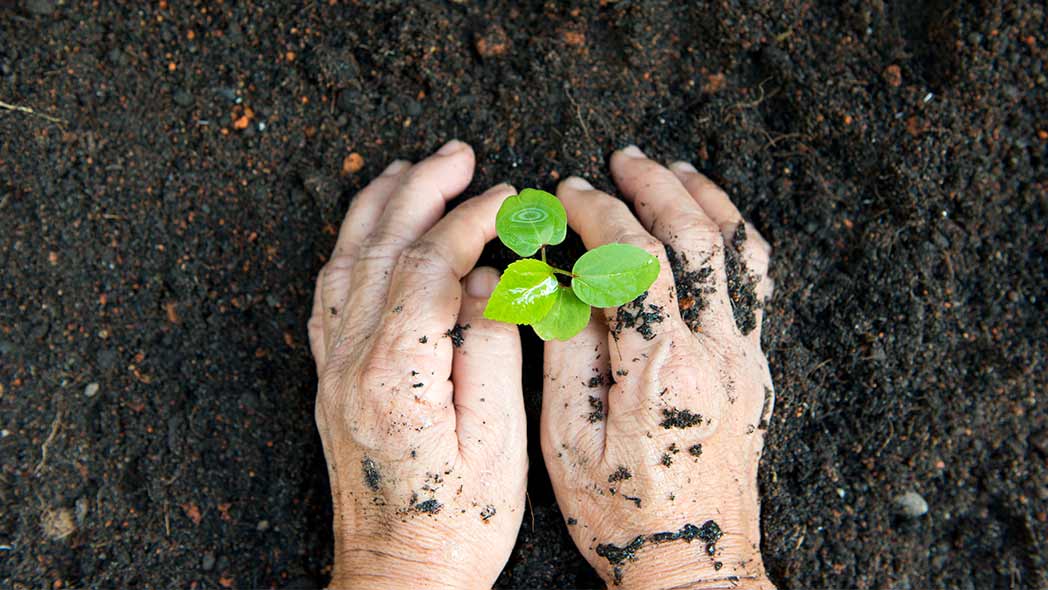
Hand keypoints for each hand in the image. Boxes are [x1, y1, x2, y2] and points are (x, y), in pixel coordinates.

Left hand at [308, 141, 527, 588]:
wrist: (397, 576)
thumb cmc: (458, 522)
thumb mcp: (498, 437)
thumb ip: (491, 346)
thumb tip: (492, 280)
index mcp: (398, 371)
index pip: (432, 265)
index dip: (472, 221)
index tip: (508, 196)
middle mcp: (352, 361)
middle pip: (381, 249)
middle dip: (421, 191)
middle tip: (458, 154)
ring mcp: (333, 370)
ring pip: (345, 264)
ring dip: (378, 209)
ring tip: (410, 170)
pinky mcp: (330, 381)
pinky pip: (327, 296)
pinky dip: (348, 251)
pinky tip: (367, 234)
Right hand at [541, 146, 775, 588]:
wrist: (694, 566)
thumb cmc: (624, 515)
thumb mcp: (569, 442)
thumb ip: (565, 354)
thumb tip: (556, 282)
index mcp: (660, 370)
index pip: (633, 260)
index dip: (598, 215)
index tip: (567, 193)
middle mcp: (715, 354)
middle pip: (695, 238)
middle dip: (654, 187)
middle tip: (621, 159)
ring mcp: (744, 359)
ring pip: (739, 251)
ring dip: (705, 200)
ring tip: (672, 171)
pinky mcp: (755, 370)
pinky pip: (757, 284)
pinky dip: (736, 239)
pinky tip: (712, 226)